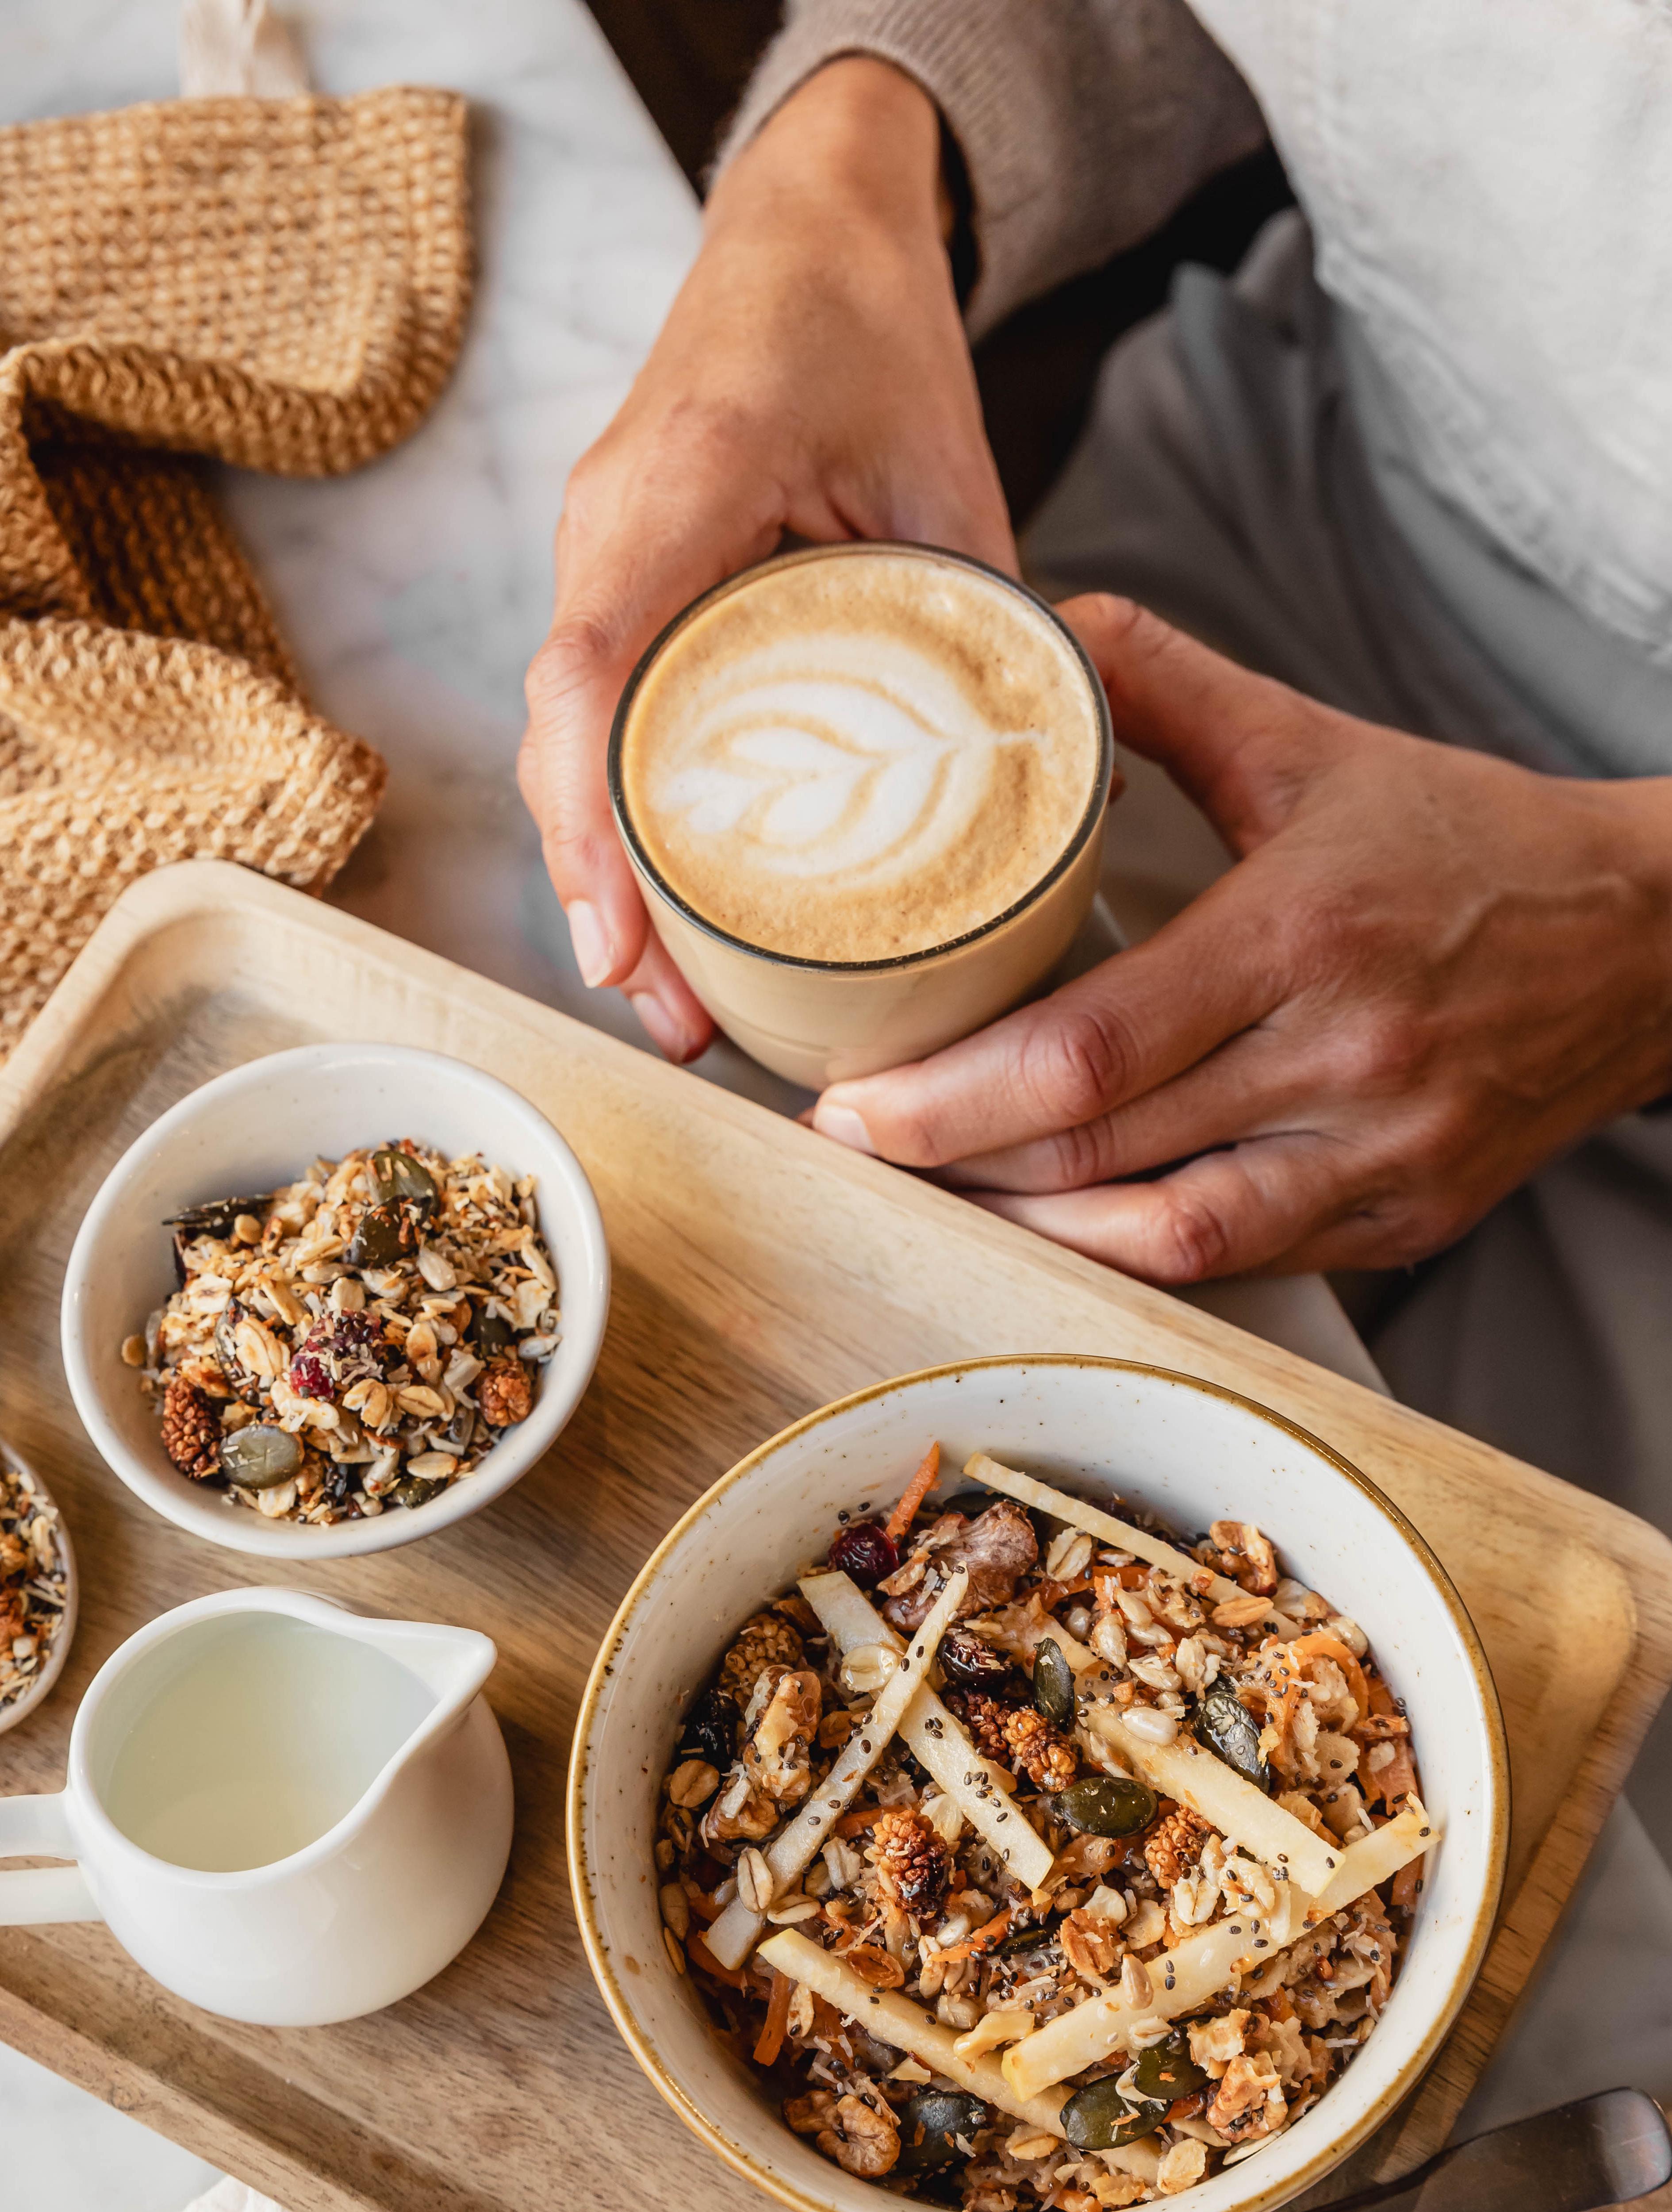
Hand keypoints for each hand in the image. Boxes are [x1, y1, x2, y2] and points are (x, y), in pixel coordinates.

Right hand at [520, 55, 1012, 1061]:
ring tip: (673, 1002)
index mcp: (681, 488)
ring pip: (574, 745)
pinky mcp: (623, 584)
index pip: (592, 677)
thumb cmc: (871, 330)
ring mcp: (602, 556)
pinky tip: (674, 913)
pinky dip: (626, 821)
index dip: (595, 825)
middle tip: (673, 1021)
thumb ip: (989, 617)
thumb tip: (1062, 780)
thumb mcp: (951, 471)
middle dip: (604, 896)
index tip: (623, 942)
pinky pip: (604, 720)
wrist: (806, 228)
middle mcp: (610, 528)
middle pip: (566, 741)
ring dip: (609, 877)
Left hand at [810, 596, 1671, 1275]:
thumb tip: (1042, 628)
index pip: (1092, 1046)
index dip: (955, 1095)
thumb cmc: (1468, 844)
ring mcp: (1377, 1156)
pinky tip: (1064, 1232)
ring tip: (943, 1198)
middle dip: (957, 1163)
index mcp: (1303, 933)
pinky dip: (1139, 1259)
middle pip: (1105, 1149)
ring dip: (1035, 1233)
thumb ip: (1168, 684)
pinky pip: (1243, 1264)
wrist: (1644, 938)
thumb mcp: (1315, 745)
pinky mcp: (1402, 1219)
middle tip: (858, 1149)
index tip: (857, 1104)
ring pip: (1166, 1236)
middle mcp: (1342, 1060)